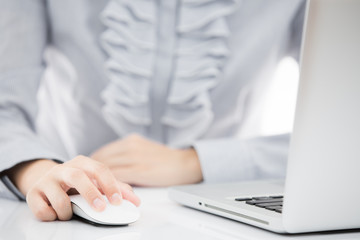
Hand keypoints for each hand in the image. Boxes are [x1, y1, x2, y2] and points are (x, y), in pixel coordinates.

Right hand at [7, 156, 139, 220]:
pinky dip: (52, 216)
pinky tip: (55, 213)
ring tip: (71, 213)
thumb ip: (117, 189)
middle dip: (91, 194)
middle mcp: (64, 168)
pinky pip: (43, 211)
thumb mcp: (96, 181)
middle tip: (101, 209)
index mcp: (83, 162)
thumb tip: (135, 201)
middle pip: (78, 177)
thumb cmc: (78, 182)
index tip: (118, 201)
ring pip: (60, 199)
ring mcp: (47, 180)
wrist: (47, 180)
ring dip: (69, 212)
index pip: (100, 170)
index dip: (110, 185)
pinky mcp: (32, 193)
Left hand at [91, 134, 202, 186]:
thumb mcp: (143, 148)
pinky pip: (118, 177)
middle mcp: (130, 146)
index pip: (103, 151)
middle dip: (93, 172)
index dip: (93, 164)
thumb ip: (127, 153)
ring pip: (107, 168)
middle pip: (102, 159)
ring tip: (95, 188)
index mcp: (130, 140)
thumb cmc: (164, 159)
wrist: (183, 163)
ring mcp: (135, 157)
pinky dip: (109, 184)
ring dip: (99, 179)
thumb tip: (110, 165)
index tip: (89, 174)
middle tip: (88, 183)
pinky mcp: (140, 170)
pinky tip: (107, 190)